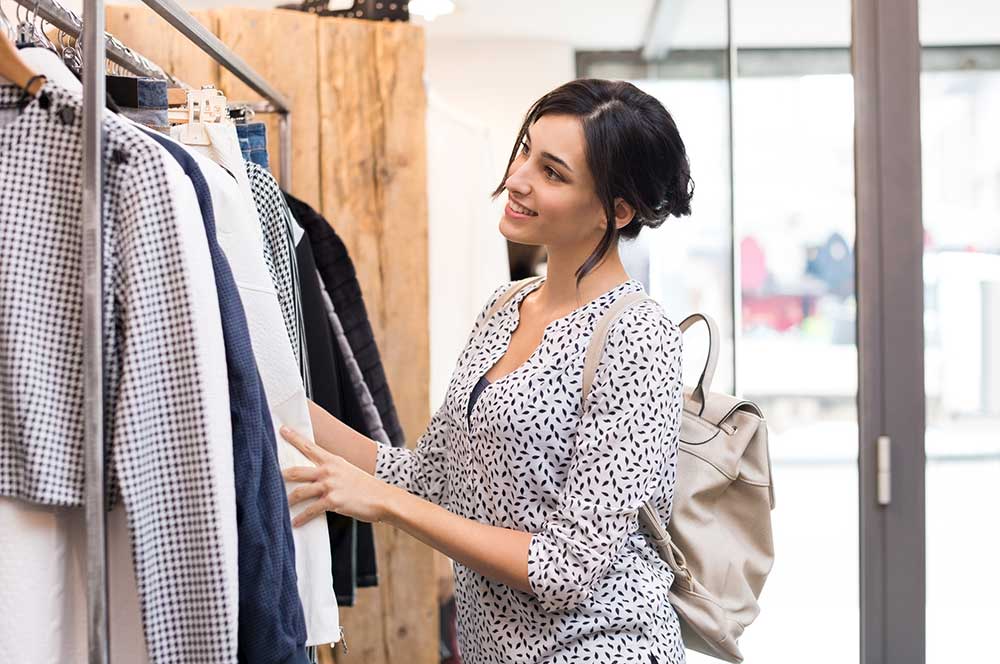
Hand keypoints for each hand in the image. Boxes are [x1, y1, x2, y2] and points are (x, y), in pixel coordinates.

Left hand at [280, 425, 397, 526]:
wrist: (382, 498)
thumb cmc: (365, 486)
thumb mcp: (347, 470)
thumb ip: (331, 470)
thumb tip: (315, 475)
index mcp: (332, 460)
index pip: (308, 446)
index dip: (293, 437)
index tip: (282, 430)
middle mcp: (328, 471)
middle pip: (296, 471)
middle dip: (281, 475)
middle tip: (268, 476)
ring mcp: (330, 486)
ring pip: (299, 492)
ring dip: (287, 500)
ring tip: (278, 505)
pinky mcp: (333, 502)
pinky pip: (310, 510)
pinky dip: (300, 518)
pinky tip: (294, 523)